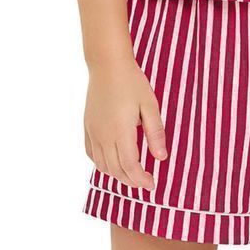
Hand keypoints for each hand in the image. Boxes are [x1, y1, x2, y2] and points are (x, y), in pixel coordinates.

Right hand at [84, 55, 167, 190]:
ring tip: (132, 175)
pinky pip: (92, 154)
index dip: (141, 180)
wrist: (107, 65)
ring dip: (117, 175)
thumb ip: (156, 133)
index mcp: (121, 131)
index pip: (130, 167)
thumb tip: (162, 158)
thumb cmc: (132, 82)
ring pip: (102, 165)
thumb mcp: (150, 105)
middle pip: (116, 170)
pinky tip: (112, 163)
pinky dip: (102, 164)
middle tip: (145, 182)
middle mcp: (104, 136)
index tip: (152, 184)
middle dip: (131, 181)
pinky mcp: (87, 126)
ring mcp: (93, 132)